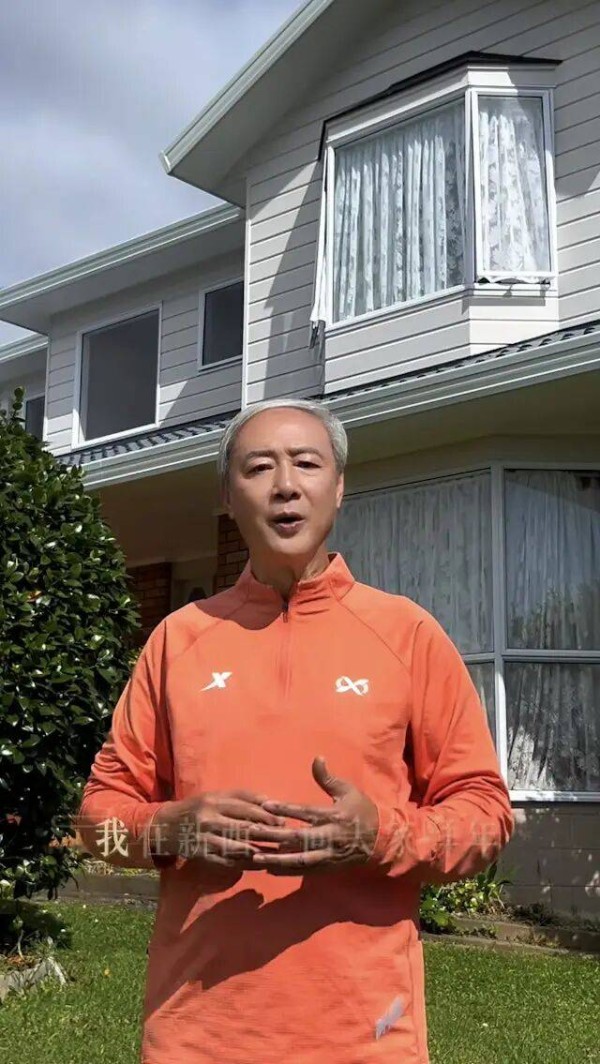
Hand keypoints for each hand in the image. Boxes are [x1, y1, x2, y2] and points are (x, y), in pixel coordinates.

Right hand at [149, 790, 285, 867]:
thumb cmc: (198, 808)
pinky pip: (226, 861)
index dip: (266, 815)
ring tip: (276, 854)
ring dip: (258, 851)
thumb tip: (270, 801)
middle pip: (243, 827)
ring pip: (236, 847)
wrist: (166, 826)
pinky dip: (244, 864)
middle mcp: (209, 819)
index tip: (282, 821)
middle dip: (266, 834)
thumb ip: (242, 797)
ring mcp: (204, 839)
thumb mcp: (216, 796)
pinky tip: (258, 865)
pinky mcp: (201, 855)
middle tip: (284, 839)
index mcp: (214, 801)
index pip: (245, 808)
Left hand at [247, 757, 378, 874]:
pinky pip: (304, 871)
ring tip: (255, 857)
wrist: (382, 841)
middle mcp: (328, 837)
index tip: (265, 805)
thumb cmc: (362, 811)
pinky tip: (269, 869)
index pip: (304, 812)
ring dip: (276, 859)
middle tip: (252, 832)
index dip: (284, 809)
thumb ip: (328, 779)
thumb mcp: (348, 791)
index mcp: (333, 816)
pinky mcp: (327, 867)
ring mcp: (327, 855)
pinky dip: (286, 871)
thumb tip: (317, 758)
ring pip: (298, 859)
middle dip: (273, 836)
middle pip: (297, 838)